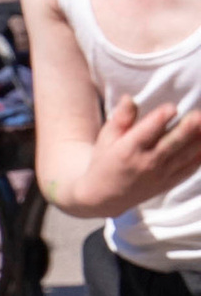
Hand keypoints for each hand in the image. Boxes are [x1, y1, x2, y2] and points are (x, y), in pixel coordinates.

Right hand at [71, 92, 200, 219]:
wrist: (104, 197)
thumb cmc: (105, 160)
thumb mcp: (106, 137)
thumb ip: (121, 117)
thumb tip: (129, 98)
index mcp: (127, 150)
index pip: (146, 132)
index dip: (159, 119)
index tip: (172, 108)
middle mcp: (145, 163)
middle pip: (170, 144)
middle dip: (187, 129)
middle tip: (198, 115)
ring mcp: (159, 175)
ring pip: (184, 156)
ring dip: (198, 141)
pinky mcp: (168, 183)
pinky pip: (189, 169)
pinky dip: (200, 158)